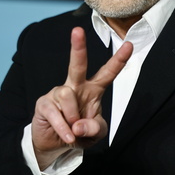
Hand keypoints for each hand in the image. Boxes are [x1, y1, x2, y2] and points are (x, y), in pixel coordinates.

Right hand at [31, 27, 131, 169]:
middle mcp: (76, 87)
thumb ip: (94, 129)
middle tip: (77, 30)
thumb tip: (78, 124)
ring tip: (73, 129)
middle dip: (78, 47)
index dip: (118, 60)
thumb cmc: (79, 133)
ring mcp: (58, 93)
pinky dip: (63, 128)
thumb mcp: (95, 134)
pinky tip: (67, 135)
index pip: (107, 73)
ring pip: (68, 96)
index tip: (130, 45)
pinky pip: (55, 112)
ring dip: (73, 116)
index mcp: (93, 90)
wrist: (55, 144)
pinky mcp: (44, 103)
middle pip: (78, 64)